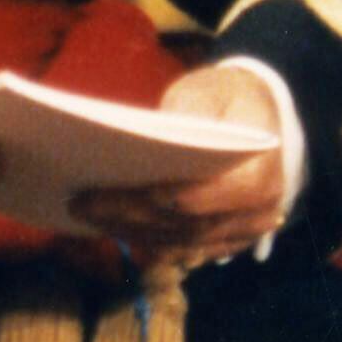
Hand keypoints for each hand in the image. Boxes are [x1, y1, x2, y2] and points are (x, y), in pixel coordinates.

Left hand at [76, 62, 286, 273]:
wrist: (258, 116)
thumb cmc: (225, 97)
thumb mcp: (205, 91)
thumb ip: (182, 118)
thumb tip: (146, 142)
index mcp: (260, 168)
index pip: (210, 193)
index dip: (165, 197)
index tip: (118, 192)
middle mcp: (260, 209)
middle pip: (188, 223)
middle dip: (131, 214)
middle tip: (81, 202)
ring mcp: (246, 231)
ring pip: (182, 242)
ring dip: (131, 230)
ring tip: (86, 213)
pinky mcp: (228, 241)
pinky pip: (184, 249)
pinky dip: (147, 238)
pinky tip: (112, 224)